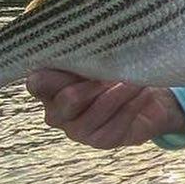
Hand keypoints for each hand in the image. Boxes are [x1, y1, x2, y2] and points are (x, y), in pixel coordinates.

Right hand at [25, 69, 184, 148]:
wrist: (147, 98)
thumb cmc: (114, 73)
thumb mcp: (97, 58)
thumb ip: (83, 55)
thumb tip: (88, 42)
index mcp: (48, 90)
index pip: (38, 82)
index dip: (58, 72)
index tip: (85, 57)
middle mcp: (56, 112)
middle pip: (70, 98)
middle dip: (96, 82)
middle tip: (116, 70)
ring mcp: (76, 130)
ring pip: (98, 108)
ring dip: (121, 91)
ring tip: (136, 79)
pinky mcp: (100, 141)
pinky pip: (118, 122)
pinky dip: (133, 104)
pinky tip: (144, 92)